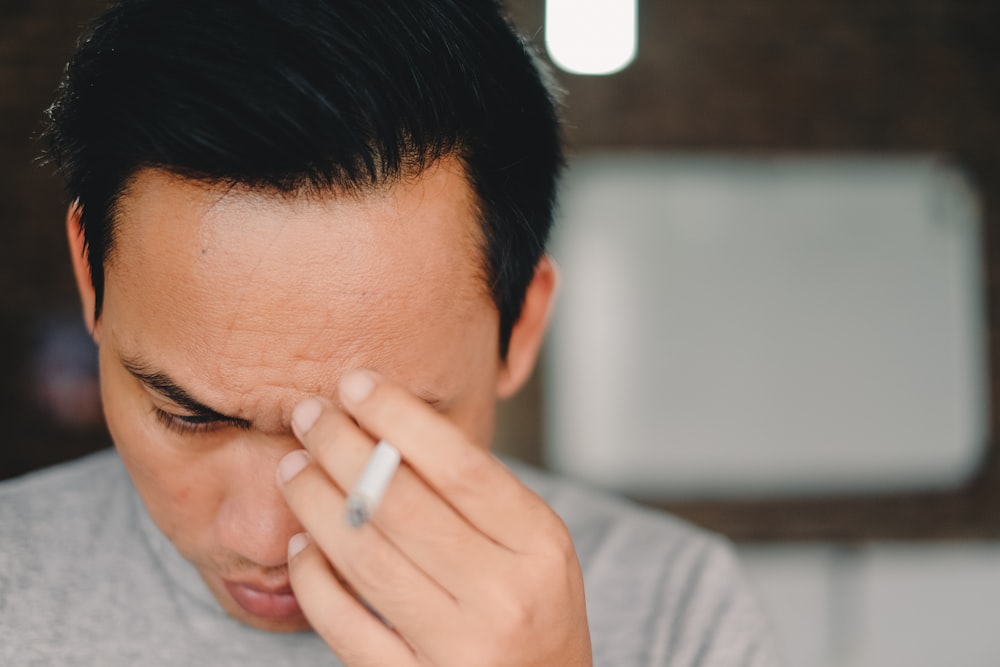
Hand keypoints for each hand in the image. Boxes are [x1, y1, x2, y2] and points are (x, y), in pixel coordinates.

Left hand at [276, 369, 592, 665]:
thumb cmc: (533, 610)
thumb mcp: (533, 546)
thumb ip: (478, 496)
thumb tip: (387, 430)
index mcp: (538, 547)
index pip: (459, 466)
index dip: (398, 418)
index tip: (356, 385)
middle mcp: (503, 596)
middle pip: (401, 504)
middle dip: (342, 448)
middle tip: (309, 415)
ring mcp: (458, 648)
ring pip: (364, 558)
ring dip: (316, 502)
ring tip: (293, 467)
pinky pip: (344, 625)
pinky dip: (313, 579)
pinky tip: (301, 546)